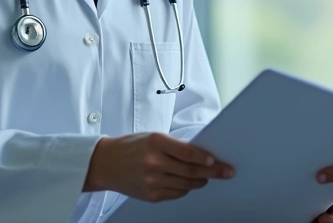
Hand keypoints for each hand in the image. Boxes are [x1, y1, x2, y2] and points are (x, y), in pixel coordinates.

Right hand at [84, 132, 234, 202]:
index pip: (187, 152)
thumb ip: (175, 146)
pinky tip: (189, 184)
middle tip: (226, 172)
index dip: (204, 158)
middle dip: (212, 172)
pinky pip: (176, 194)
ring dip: (200, 181)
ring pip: (186, 185)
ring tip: (207, 177)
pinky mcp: (150, 195)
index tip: (215, 160)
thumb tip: (201, 155)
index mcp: (155, 143)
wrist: (106, 163)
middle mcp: (153, 162)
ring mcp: (151, 181)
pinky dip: (185, 189)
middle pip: (190, 171)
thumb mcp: (152, 138)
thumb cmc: (131, 147)